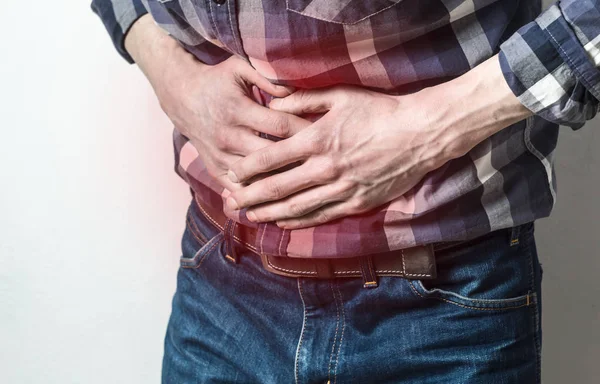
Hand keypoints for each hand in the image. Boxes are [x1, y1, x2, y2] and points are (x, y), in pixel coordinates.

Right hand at [124, 15, 310, 191]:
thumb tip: (295, 91)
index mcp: (238, 110)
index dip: (305, 131)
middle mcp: (228, 136)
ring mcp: (220, 156)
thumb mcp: (239, 68)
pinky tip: (280, 201)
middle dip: (299, 159)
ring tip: (309, 185)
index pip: (280, 126)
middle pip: (271, 155)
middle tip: (325, 163)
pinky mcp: (215, 169)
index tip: (327, 135)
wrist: (181, 97)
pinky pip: (239, 189)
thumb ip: (267, 78)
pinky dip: (258, 197)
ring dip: (281, 182)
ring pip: (256, 177)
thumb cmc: (217, 80)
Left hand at [223, 84, 450, 228]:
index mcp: (318, 139)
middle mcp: (325, 168)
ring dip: (269, 213)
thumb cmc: (380, 111)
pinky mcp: (357, 203)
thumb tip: (273, 104)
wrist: (420, 134)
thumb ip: (303, 100)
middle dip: (250, 196)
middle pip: (278, 187)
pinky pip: (321, 216)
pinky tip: (283, 223)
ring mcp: (342, 189)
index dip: (247, 168)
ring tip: (250, 216)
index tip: (230, 173)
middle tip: (231, 202)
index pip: (271, 158)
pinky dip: (299, 221)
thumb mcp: (341, 96)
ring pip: (296, 207)